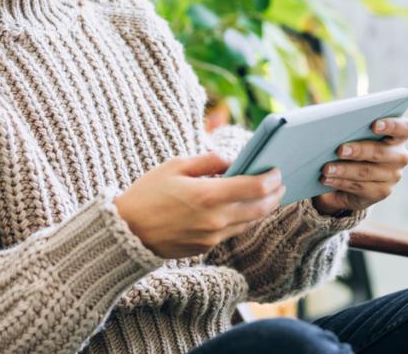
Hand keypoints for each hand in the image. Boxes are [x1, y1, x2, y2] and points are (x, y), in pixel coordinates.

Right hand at [114, 152, 285, 258]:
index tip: (277, 170)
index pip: (254, 188)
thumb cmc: (147, 193)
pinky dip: (244, 219)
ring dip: (263, 209)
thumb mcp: (174, 166)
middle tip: (281, 183)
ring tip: (269, 196)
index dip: (270, 179)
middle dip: (274, 195)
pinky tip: (244, 209)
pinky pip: (232, 232)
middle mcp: (215, 220)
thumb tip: (231, 161)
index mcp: (208, 195)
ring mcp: (212, 237)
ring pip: (249, 223)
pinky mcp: (205, 247)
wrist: (126, 231)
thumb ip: (207, 161)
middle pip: (258, 208)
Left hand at [311, 117, 407, 215]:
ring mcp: (392, 176)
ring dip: (344, 170)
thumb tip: (329, 124)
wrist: (354, 175)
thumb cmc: (355, 143)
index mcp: (399, 135)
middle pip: (381, 152)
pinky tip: (327, 179)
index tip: (374, 125)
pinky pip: (360, 187)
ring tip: (327, 168)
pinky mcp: (381, 192)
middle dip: (358, 150)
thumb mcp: (356, 133)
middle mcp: (399, 156)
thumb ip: (352, 127)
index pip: (404, 128)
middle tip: (340, 150)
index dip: (391, 125)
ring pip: (367, 172)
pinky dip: (340, 182)